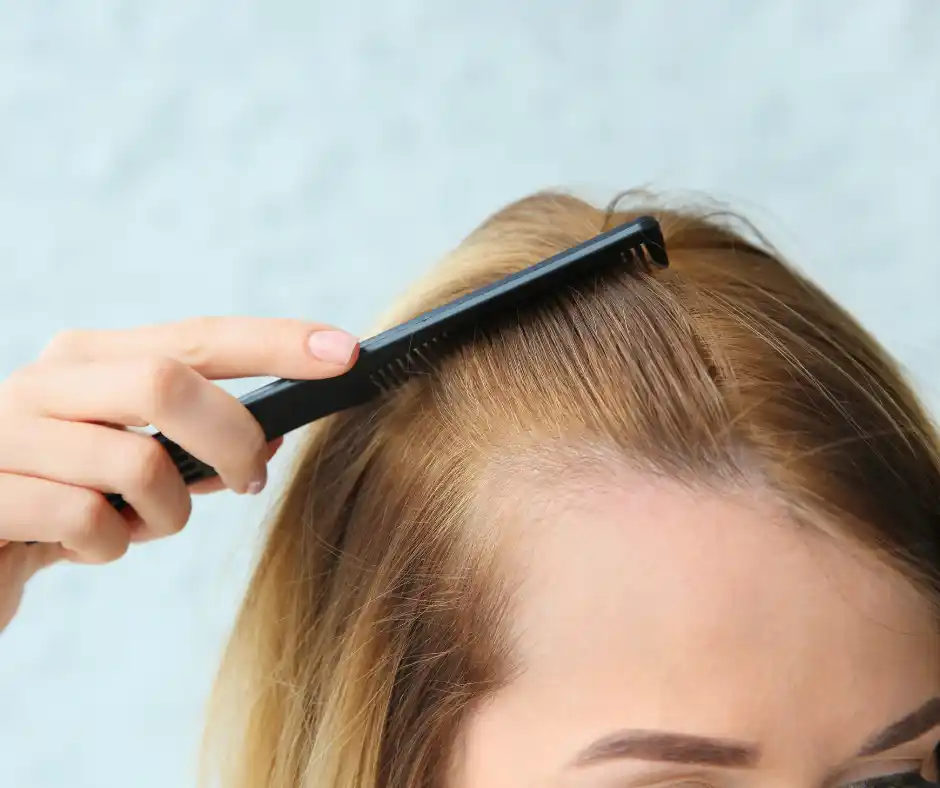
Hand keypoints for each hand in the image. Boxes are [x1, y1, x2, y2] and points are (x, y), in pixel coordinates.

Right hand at [0, 317, 358, 630]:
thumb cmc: (63, 497)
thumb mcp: (133, 463)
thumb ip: (194, 444)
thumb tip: (271, 444)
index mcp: (90, 360)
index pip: (198, 335)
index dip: (276, 342)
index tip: (346, 353)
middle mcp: (47, 381)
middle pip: (168, 381)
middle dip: (234, 437)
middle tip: (250, 480)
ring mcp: (8, 432)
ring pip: (138, 462)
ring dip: (166, 513)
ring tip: (140, 526)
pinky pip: (88, 522)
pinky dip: (112, 547)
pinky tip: (90, 546)